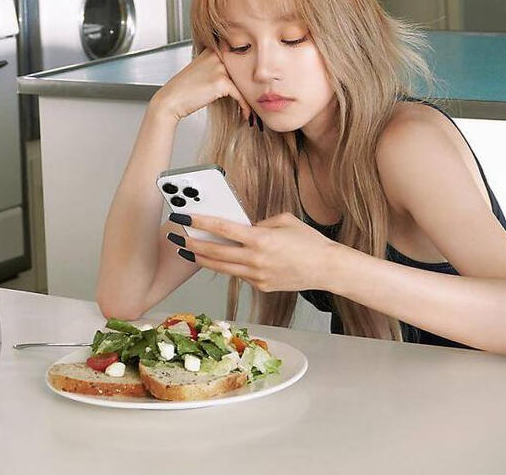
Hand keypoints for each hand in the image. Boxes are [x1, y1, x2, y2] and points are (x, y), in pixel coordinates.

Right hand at [151, 47, 250, 121]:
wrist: (171, 101)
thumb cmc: (185, 89)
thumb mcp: (202, 70)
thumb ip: (218, 67)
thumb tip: (240, 75)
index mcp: (212, 50)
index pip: (238, 56)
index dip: (249, 71)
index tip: (255, 85)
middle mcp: (216, 55)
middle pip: (244, 69)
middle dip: (252, 85)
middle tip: (259, 99)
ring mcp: (219, 67)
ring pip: (244, 82)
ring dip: (250, 97)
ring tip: (253, 109)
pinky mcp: (221, 81)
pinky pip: (240, 95)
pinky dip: (245, 106)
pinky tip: (246, 115)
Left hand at [166, 212, 337, 292]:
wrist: (326, 268)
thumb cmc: (309, 241)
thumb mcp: (283, 220)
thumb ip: (260, 223)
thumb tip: (243, 227)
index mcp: (260, 239)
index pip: (222, 229)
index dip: (200, 223)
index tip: (185, 217)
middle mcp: (255, 259)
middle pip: (215, 253)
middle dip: (193, 244)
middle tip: (179, 237)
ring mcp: (257, 276)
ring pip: (222, 268)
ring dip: (203, 259)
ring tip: (189, 251)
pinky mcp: (261, 286)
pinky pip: (239, 275)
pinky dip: (227, 266)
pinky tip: (219, 260)